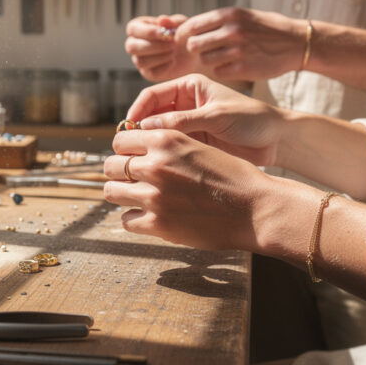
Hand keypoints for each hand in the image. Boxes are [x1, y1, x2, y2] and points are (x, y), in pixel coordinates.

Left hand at [103, 129, 285, 250]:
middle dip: (118, 172)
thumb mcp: (198, 147)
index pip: (120, 140)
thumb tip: (140, 154)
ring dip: (122, 195)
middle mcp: (155, 165)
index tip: (130, 158)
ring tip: (137, 199)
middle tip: (131, 180)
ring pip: (112, 192)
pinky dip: (135, 219)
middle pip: (110, 166)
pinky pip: (126, 220)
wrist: (256, 208)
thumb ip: (167, 148)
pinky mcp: (158, 224)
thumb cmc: (234, 177)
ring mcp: (154, 196)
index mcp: (166, 140)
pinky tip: (150, 217)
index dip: (124, 150)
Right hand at [124, 14, 199, 80]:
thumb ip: (172, 21)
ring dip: (160, 56)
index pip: (132, 29)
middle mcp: (134, 44)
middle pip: (132, 47)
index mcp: (138, 27)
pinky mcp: (148, 73)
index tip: (165, 33)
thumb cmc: (181, 34)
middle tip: (173, 44)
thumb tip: (162, 19)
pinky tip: (173, 61)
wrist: (190, 53)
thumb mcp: (180, 24)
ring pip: (140, 61)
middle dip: (155, 46)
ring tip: (174, 52)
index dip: (148, 32)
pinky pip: (151, 73)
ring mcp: (139, 59)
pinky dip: (164, 67)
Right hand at [126, 74, 286, 166]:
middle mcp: (185, 104)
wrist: (277, 140)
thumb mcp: (216, 116)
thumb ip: (182, 121)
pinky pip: (172, 148)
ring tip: (139, 159)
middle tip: (128, 148)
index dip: (137, 111)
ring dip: (149, 145)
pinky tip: (157, 166)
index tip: (127, 129)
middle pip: (151, 115)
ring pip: (159, 134)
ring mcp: (189, 125)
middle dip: (139, 130)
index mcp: (189, 87)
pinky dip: (162, 155)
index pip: (152, 95)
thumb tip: (146, 126)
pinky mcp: (195, 143)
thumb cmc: (252, 119)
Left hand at [177, 7, 307, 80]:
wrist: (296, 43)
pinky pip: (219, 72)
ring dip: (209, 61)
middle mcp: (232, 31)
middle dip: (195, 50)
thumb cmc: (266, 29)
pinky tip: (233, 66)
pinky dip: (222, 71)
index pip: (193, 26)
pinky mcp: (243, 69)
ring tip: (221, 58)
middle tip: (203, 51)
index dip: (184, 35)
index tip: (184, 41)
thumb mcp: (243, 16)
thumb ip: (219, 21)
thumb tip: (189, 28)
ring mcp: (238, 51)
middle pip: (194, 45)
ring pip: (204, 60)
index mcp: (230, 15)